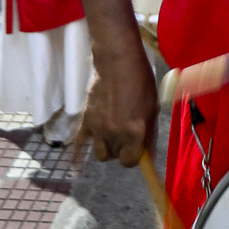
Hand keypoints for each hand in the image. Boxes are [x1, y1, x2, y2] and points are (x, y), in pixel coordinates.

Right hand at [78, 42, 156, 167]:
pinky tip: (75, 166)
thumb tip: (149, 156)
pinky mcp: (85, 120)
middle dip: (123, 150)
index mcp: (134, 131)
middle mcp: (115, 133)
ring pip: (100, 154)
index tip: (137, 150)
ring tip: (113, 137)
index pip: (130, 161)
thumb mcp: (152, 107)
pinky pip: (79, 144)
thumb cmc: (140, 81)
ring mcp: (98, 128)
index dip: (135, 157)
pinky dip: (77, 155)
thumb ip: (149, 134)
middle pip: (116, 156)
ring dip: (107, 149)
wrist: (117, 62)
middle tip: (127, 136)